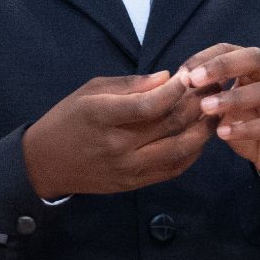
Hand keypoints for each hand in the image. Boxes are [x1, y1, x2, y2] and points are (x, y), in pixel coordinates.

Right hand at [22, 70, 214, 197]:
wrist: (46, 163)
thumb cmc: (67, 119)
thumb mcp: (89, 91)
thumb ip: (130, 85)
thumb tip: (167, 78)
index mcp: (102, 116)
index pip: (150, 104)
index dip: (175, 89)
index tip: (187, 76)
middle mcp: (117, 145)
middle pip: (170, 125)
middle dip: (196, 104)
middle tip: (211, 89)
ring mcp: (128, 168)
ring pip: (179, 150)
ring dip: (202, 130)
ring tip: (213, 112)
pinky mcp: (134, 183)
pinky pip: (173, 169)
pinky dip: (192, 152)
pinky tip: (198, 138)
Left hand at [181, 43, 259, 187]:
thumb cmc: (248, 123)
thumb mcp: (224, 106)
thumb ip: (206, 93)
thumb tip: (172, 84)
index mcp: (256, 67)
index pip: (230, 49)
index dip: (205, 57)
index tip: (182, 72)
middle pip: (254, 59)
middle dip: (222, 66)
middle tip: (194, 80)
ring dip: (232, 98)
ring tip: (206, 107)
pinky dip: (246, 128)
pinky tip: (223, 133)